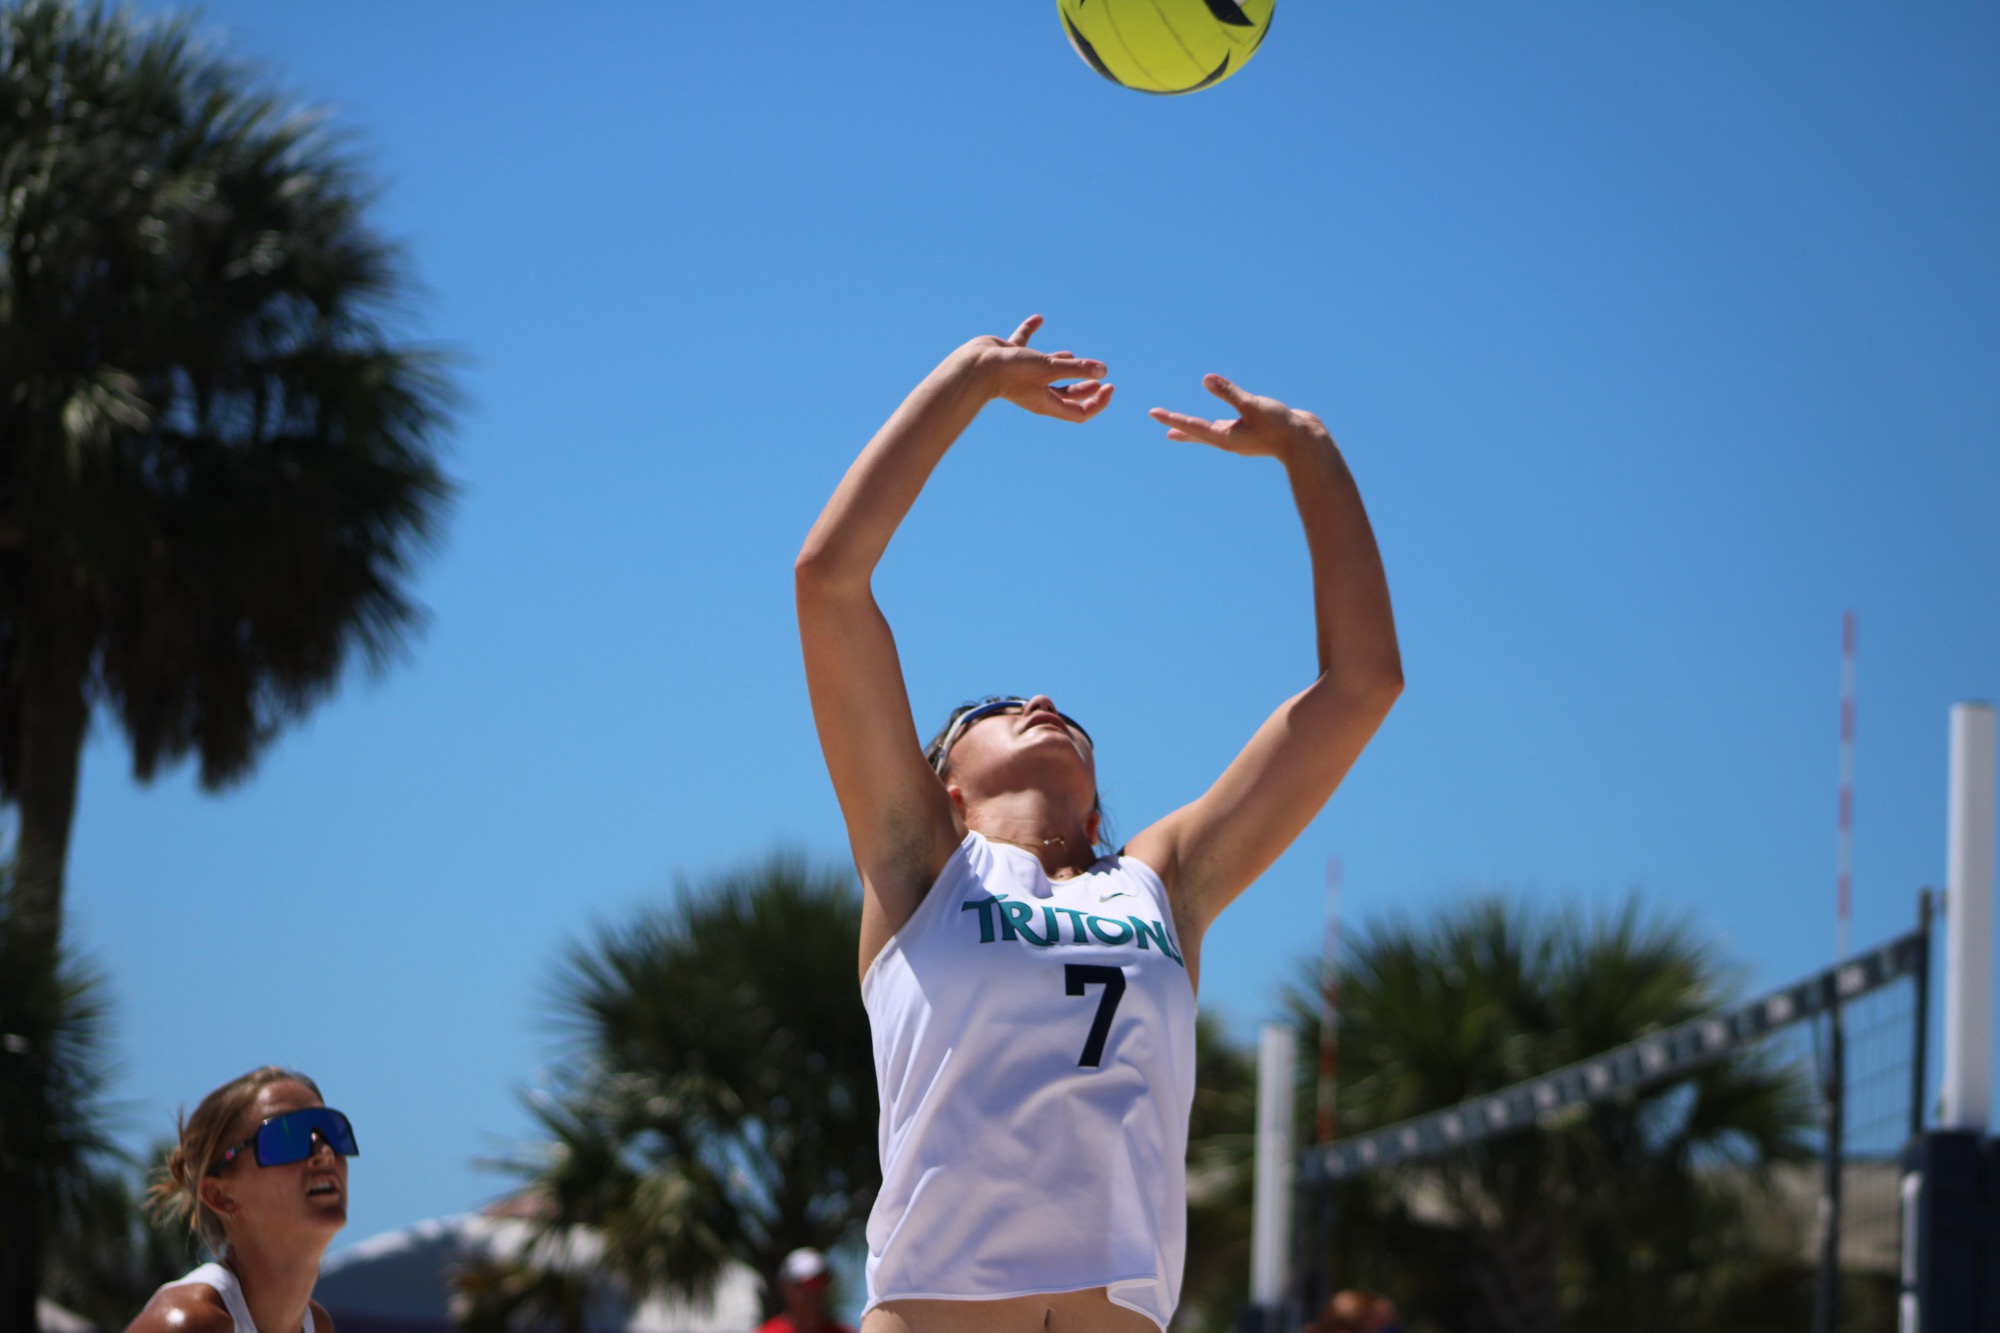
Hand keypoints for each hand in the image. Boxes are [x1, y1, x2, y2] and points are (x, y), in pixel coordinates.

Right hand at [964, 315, 1113, 421]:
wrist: (973, 365)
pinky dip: (1031, 332)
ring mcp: (1022, 376)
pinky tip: (1038, 319)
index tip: (1109, 386)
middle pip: (1066, 394)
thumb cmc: (1010, 370)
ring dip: (1062, 365)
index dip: (1097, 401)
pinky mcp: (1010, 359)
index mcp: (1047, 402)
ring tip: (1073, 354)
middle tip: (1101, 377)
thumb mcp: (1048, 368)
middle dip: (1084, 386)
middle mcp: (1036, 392)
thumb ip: (1076, 368)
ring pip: (1047, 373)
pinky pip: (1023, 344)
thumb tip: (1103, 371)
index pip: (1079, 411)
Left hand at [1149, 374, 1328, 460]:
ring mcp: (1240, 438)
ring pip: (1210, 432)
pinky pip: (1227, 427)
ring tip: (1176, 431)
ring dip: (1192, 429)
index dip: (1172, 418)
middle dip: (1177, 426)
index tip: (1153, 413)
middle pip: (1196, 432)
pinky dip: (1215, 423)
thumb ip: (1229, 393)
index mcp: (1225, 437)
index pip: (1192, 425)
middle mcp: (1228, 440)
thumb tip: (1205, 378)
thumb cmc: (1279, 426)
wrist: (1306, 443)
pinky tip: (1216, 422)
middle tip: (1160, 423)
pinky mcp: (1251, 432)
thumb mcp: (1252, 405)